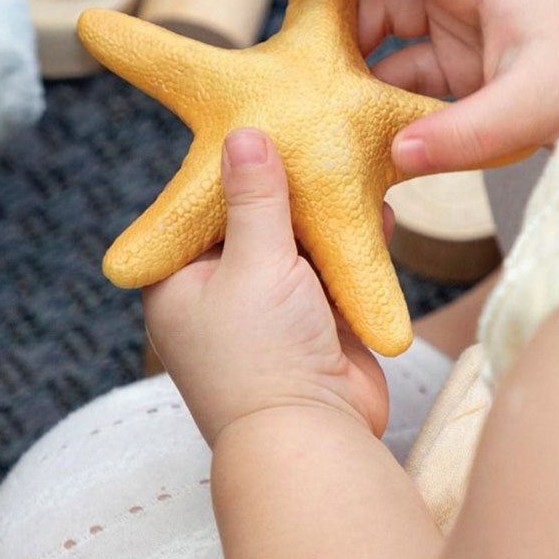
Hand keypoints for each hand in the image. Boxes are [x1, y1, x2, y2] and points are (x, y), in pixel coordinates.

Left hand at [143, 129, 388, 447]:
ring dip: (327, 214)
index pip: (200, 207)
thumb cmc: (262, 355)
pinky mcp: (313, 319)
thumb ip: (254, 198)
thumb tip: (242, 133)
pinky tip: (379, 212)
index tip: (263, 121)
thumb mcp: (253, 263)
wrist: (312, 437)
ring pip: (297, 243)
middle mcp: (219, 291)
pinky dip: (353, 243)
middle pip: (253, 221)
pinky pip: (332, 268)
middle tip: (316, 132)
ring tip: (354, 166)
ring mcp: (269, 306)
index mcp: (179, 280)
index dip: (232, 168)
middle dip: (289, 186)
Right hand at [270, 0, 558, 174]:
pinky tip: (360, 115)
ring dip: (352, 38)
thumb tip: (390, 158)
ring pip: (388, 8)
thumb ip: (462, 134)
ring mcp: (466, 11)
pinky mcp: (469, 50)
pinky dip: (380, 80)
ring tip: (312, 79)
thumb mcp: (535, 105)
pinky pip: (407, 57)